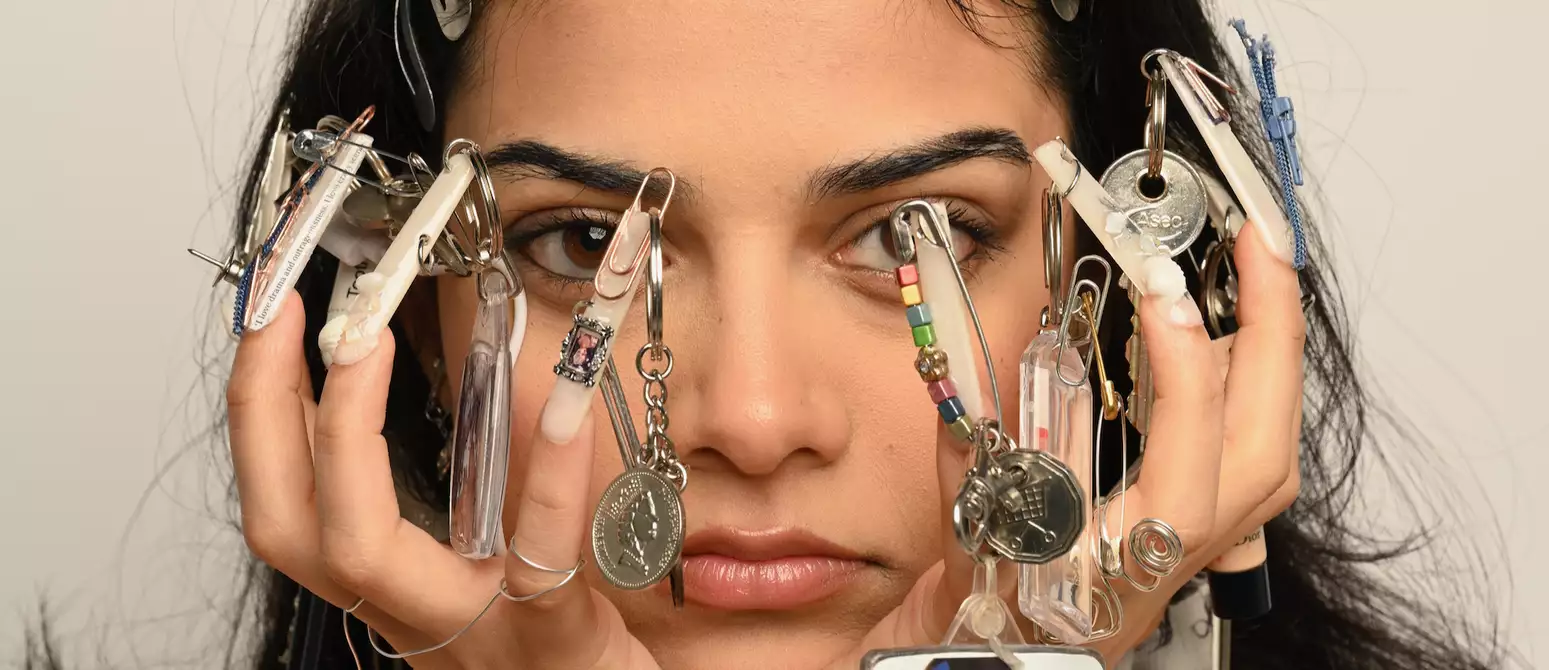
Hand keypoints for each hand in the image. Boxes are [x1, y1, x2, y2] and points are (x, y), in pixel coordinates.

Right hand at [228, 293, 657, 668]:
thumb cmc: (565, 646)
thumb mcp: (497, 566)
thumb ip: (472, 492)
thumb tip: (458, 380)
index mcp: (399, 588)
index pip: (291, 503)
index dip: (263, 412)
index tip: (270, 321)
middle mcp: (413, 614)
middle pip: (291, 525)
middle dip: (266, 410)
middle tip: (281, 312)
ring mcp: (475, 631)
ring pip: (366, 550)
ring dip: (349, 434)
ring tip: (364, 341)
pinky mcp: (555, 640)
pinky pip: (540, 558)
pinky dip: (552, 478)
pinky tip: (565, 402)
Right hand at [834, 222, 1304, 666]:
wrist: (995, 664)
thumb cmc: (983, 616)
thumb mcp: (965, 524)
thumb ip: (970, 445)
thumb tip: (968, 360)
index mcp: (1124, 560)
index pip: (1184, 458)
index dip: (1182, 368)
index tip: (1162, 292)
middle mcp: (1177, 555)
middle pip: (1268, 446)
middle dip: (1274, 334)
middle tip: (1261, 247)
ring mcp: (1199, 546)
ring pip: (1273, 451)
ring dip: (1272, 359)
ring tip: (1250, 282)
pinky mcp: (1197, 532)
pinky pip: (1254, 459)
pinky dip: (1254, 392)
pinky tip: (1228, 350)